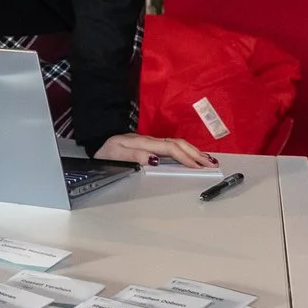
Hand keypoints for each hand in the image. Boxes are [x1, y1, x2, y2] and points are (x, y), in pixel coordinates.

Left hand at [93, 132, 217, 168]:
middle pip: (177, 144)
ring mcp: (150, 142)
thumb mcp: (116, 155)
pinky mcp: (150, 145)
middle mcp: (149, 140)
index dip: (185, 157)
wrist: (96, 146)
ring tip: (207, 159)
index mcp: (143, 142)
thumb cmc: (105, 152)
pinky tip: (191, 155)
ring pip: (176, 144)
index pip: (169, 148)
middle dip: (195, 153)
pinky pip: (172, 146)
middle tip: (211, 164)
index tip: (197, 167)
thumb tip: (155, 159)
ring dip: (193, 151)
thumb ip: (135, 156)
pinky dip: (185, 150)